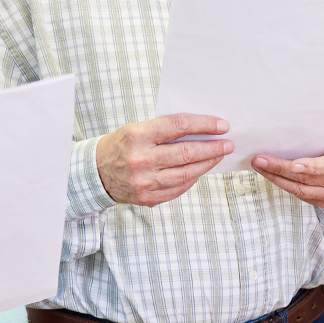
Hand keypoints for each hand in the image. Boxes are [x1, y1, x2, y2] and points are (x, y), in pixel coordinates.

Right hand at [96, 114, 234, 206]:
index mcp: (137, 136)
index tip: (222, 125)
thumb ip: (165, 130)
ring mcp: (145, 182)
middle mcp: (141, 160)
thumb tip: (201, 130)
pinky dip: (194, 177)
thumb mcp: (136, 129)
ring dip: (207, 163)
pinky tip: (201, 169)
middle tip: (227, 143)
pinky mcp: (148, 198)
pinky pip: (179, 188)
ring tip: (219, 155)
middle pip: (186, 152)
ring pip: (187, 173)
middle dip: (212, 147)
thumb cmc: (121, 146)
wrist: (96, 173)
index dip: (204, 124)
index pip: (178, 126)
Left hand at [254, 134, 323, 206]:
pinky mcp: (323, 202)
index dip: (309, 167)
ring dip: (276, 179)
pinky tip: (271, 176)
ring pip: (300, 190)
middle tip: (260, 161)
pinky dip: (284, 185)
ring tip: (260, 168)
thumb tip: (286, 131)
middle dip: (280, 169)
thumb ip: (317, 137)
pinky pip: (300, 196)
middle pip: (307, 179)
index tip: (291, 165)